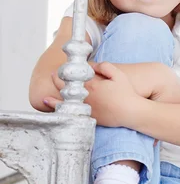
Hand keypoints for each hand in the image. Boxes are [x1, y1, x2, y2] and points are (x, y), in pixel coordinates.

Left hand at [44, 64, 158, 143]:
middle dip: (57, 82)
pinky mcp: (90, 118)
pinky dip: (64, 113)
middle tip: (52, 77)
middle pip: (66, 89)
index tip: (60, 69)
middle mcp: (86, 98)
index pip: (73, 77)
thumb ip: (104, 66)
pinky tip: (58, 113)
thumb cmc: (126, 93)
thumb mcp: (117, 74)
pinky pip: (73, 115)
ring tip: (46, 99)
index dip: (65, 72)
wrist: (131, 112)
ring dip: (55, 100)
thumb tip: (92, 65)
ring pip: (66, 104)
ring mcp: (86, 109)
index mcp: (91, 85)